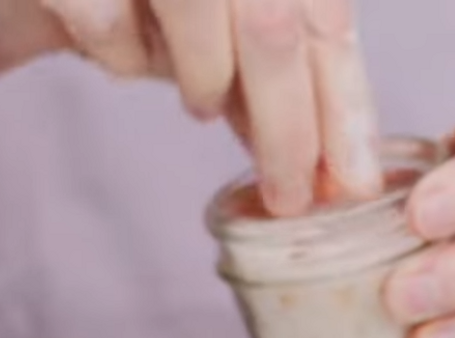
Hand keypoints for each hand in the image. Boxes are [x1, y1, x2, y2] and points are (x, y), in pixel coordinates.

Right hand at [30, 0, 381, 214]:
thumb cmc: (138, 5)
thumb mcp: (218, 44)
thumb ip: (274, 87)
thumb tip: (339, 170)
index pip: (325, 18)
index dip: (343, 102)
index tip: (351, 185)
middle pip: (278, 20)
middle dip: (290, 124)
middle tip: (288, 200)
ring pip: (202, 3)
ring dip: (206, 77)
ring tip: (197, 105)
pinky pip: (103, 13)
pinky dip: (119, 51)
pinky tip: (115, 54)